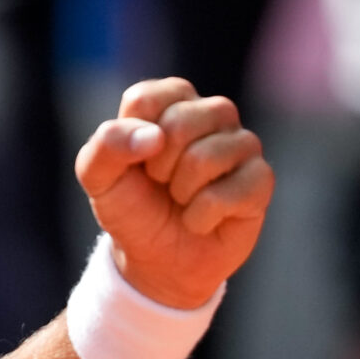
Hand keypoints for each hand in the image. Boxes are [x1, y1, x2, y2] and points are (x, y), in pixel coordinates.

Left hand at [75, 78, 271, 309]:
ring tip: (182, 199)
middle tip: (160, 184)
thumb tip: (153, 136)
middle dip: (157, 167)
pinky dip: (202, 216)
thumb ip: (106, 146)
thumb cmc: (131, 207)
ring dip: (181, 192)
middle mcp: (211, 113)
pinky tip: (202, 218)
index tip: (134, 162)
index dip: (130, 141)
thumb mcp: (98, 177)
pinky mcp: (261, 178)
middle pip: (180, 123)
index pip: (146, 99)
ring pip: (207, 156)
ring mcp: (242, 144)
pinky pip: (232, 192)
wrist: (158, 259)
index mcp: (169, 100)